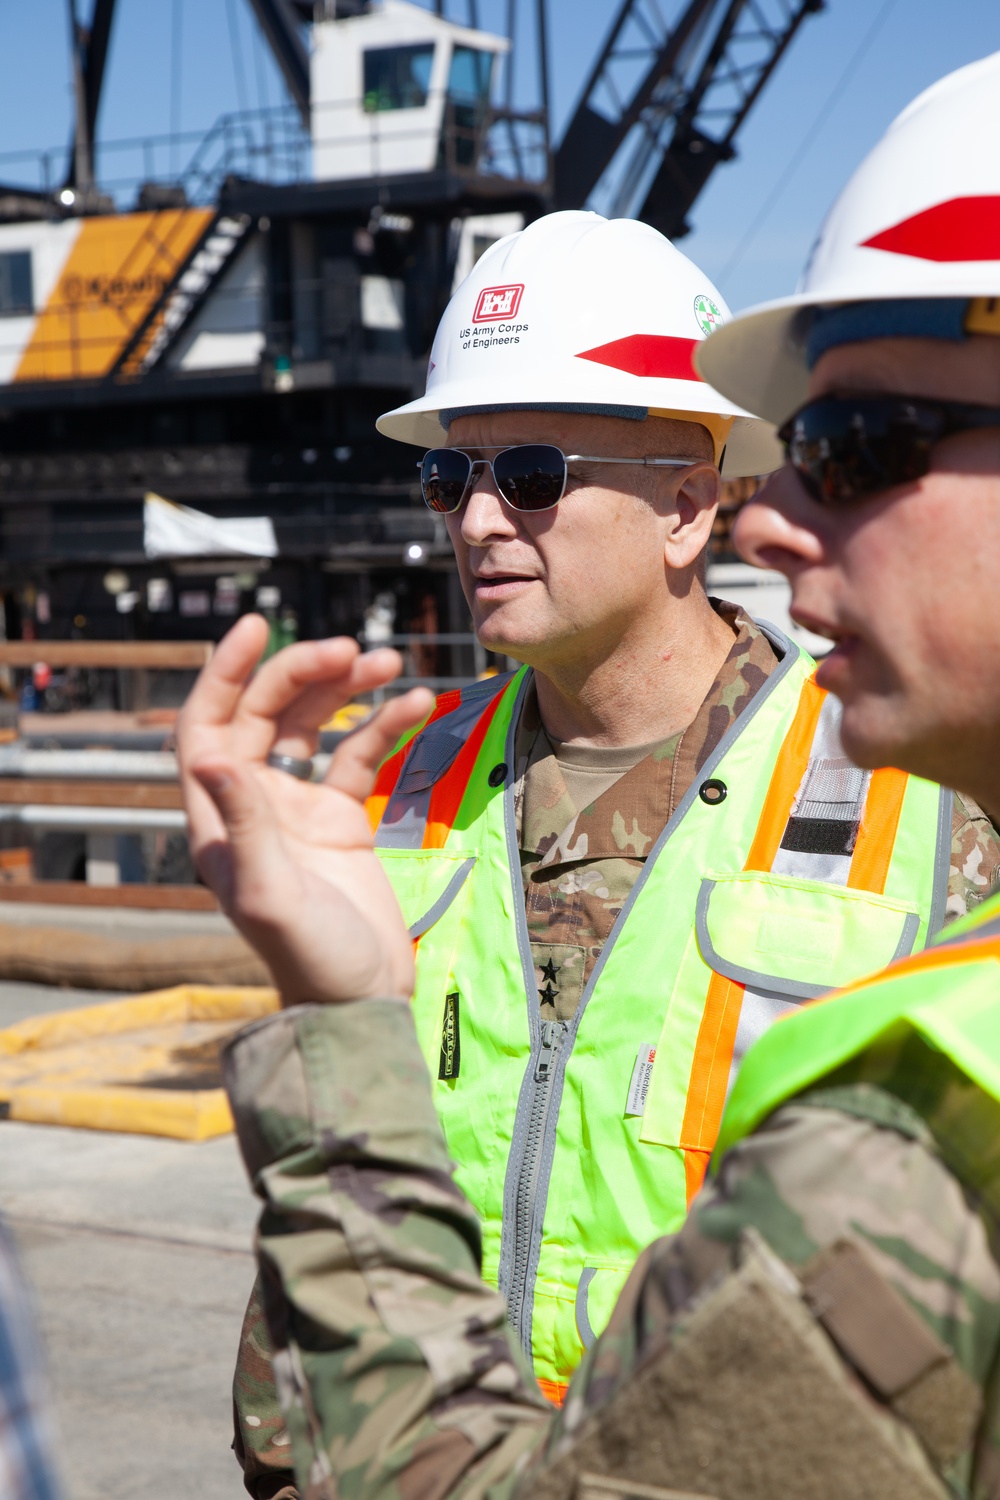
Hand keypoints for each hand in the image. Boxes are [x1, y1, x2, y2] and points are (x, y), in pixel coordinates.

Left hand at [177, 615, 433, 1005]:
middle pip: (266, 714)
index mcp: (219, 819)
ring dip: (346, 689)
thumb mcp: (269, 893)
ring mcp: (299, 809)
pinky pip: (360, 755)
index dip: (223, 674)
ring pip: (314, 726)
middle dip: (303, 674)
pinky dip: (386, 725)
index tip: (255, 627)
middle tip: (350, 651)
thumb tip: (210, 754)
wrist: (360, 1001)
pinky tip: (418, 703)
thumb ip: (244, 823)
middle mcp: (253, 805)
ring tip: (389, 662)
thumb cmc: (308, 957)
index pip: (207, 726)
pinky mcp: (342, 819)